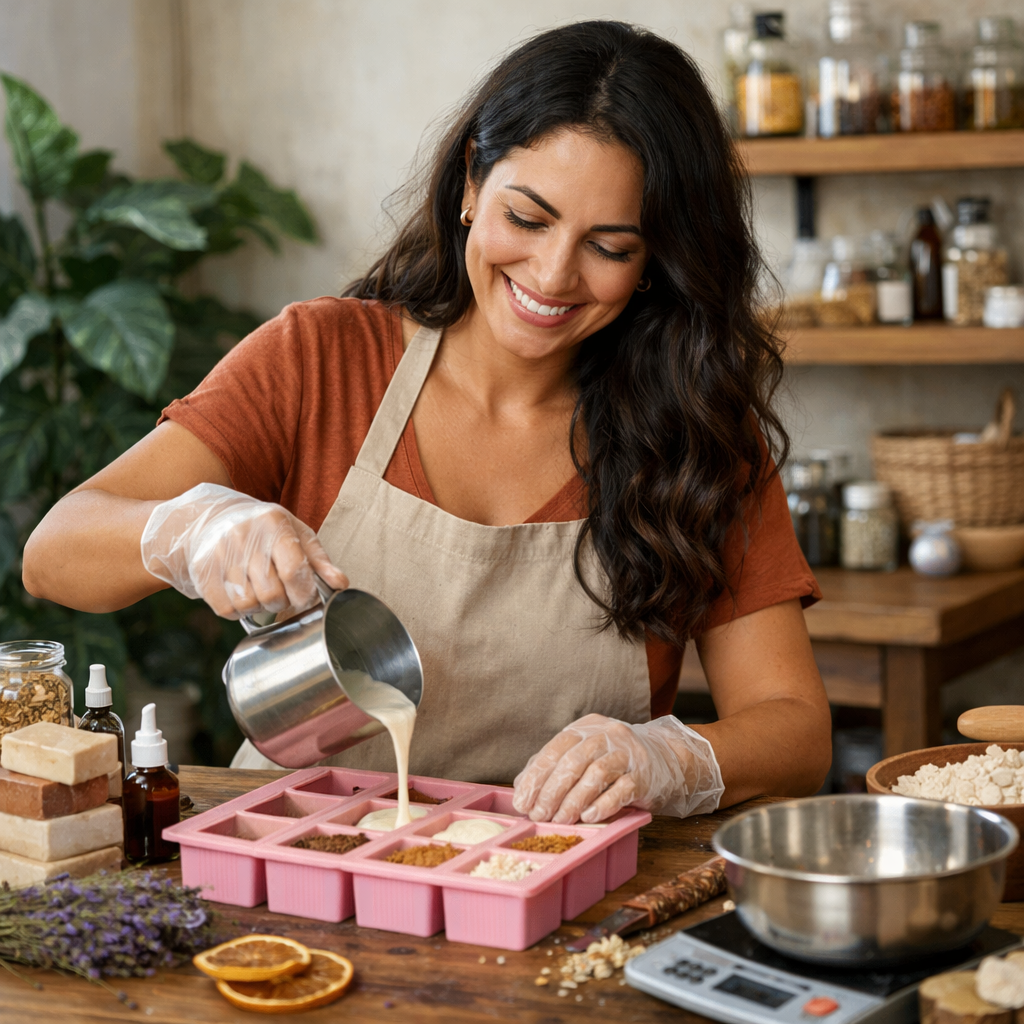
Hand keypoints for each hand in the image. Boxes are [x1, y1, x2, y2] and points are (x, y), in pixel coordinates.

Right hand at [140, 482, 347, 619]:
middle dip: (282, 602)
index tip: (305, 598)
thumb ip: (319, 560)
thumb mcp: (296, 534)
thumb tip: (341, 584)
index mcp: (273, 523)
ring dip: (259, 607)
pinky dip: (238, 611)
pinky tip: (242, 594)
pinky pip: (226, 610)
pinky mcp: (202, 571)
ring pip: (248, 604)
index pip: (294, 570)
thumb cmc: (264, 530)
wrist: (212, 519)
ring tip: (260, 590)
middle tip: (281, 593)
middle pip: (271, 593)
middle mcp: (244, 536)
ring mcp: (219, 553)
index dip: (304, 594)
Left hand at [512, 714, 723, 823]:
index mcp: (586, 727)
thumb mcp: (584, 755)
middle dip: (552, 791)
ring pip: (596, 774)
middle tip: (539, 815)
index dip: (537, 775)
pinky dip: (603, 804)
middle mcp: (607, 734)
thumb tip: (522, 787)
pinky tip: (589, 817)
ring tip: (561, 820)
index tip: (523, 801)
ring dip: (575, 800)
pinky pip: (622, 789)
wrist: (665, 760)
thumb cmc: (615, 761)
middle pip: (574, 761)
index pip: (556, 748)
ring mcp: (628, 753)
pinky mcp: (645, 775)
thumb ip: (555, 766)